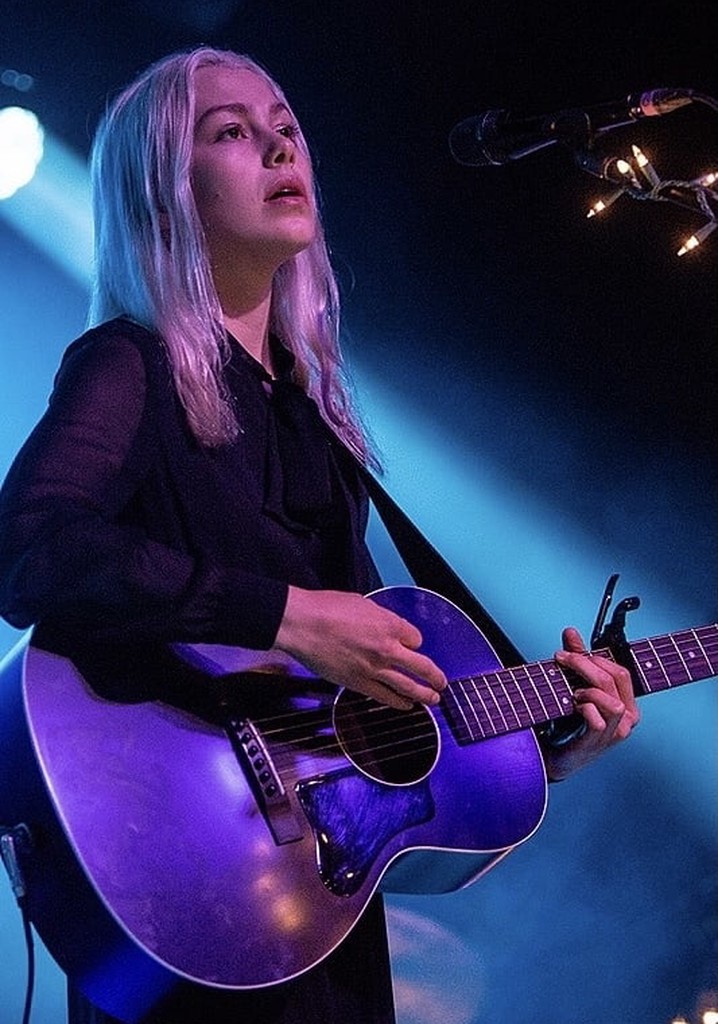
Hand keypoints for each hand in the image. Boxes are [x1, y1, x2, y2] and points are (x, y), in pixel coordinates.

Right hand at [273, 587, 446, 709]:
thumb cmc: (325, 609)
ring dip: (424, 694)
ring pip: (408, 686)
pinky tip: (406, 705)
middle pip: (422, 666)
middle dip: (435, 676)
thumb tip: (383, 624)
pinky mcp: (358, 683)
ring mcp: (374, 668)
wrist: (302, 624)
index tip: (411, 645)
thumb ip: (378, 617)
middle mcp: (387, 648)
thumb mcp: (361, 602)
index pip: (416, 638)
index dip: (414, 642)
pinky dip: (398, 703)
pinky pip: (385, 697)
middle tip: (442, 682)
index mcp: (390, 624)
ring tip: (433, 699)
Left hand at [543, 626, 639, 780]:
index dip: (596, 657)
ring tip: (572, 692)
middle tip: (561, 658)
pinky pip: (598, 721)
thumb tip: (571, 632)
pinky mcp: (598, 743)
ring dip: (587, 689)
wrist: (557, 756)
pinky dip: (583, 709)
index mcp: (627, 703)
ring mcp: (615, 733)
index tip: (570, 650)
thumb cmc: (570, 722)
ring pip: (611, 700)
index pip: (622, 672)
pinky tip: (572, 708)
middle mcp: (627, 719)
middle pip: (614, 680)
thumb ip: (577, 660)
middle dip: (584, 664)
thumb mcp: (575, 685)